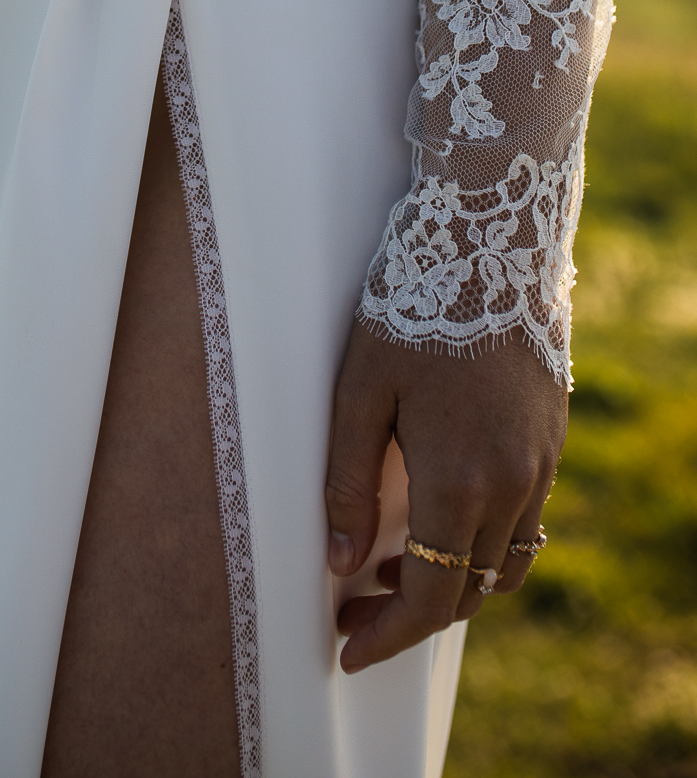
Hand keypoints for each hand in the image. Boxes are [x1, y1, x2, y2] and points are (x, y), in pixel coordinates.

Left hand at [326, 319, 566, 671]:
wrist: (492, 240)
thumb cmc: (413, 307)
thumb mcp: (359, 389)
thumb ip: (348, 481)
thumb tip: (341, 563)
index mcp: (460, 481)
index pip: (429, 596)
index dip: (388, 635)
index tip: (349, 651)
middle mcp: (512, 486)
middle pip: (467, 590)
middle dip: (410, 614)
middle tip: (355, 608)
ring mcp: (540, 465)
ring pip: (503, 565)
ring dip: (451, 582)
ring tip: (390, 567)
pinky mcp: (552, 440)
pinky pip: (525, 524)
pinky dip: (483, 544)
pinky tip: (440, 518)